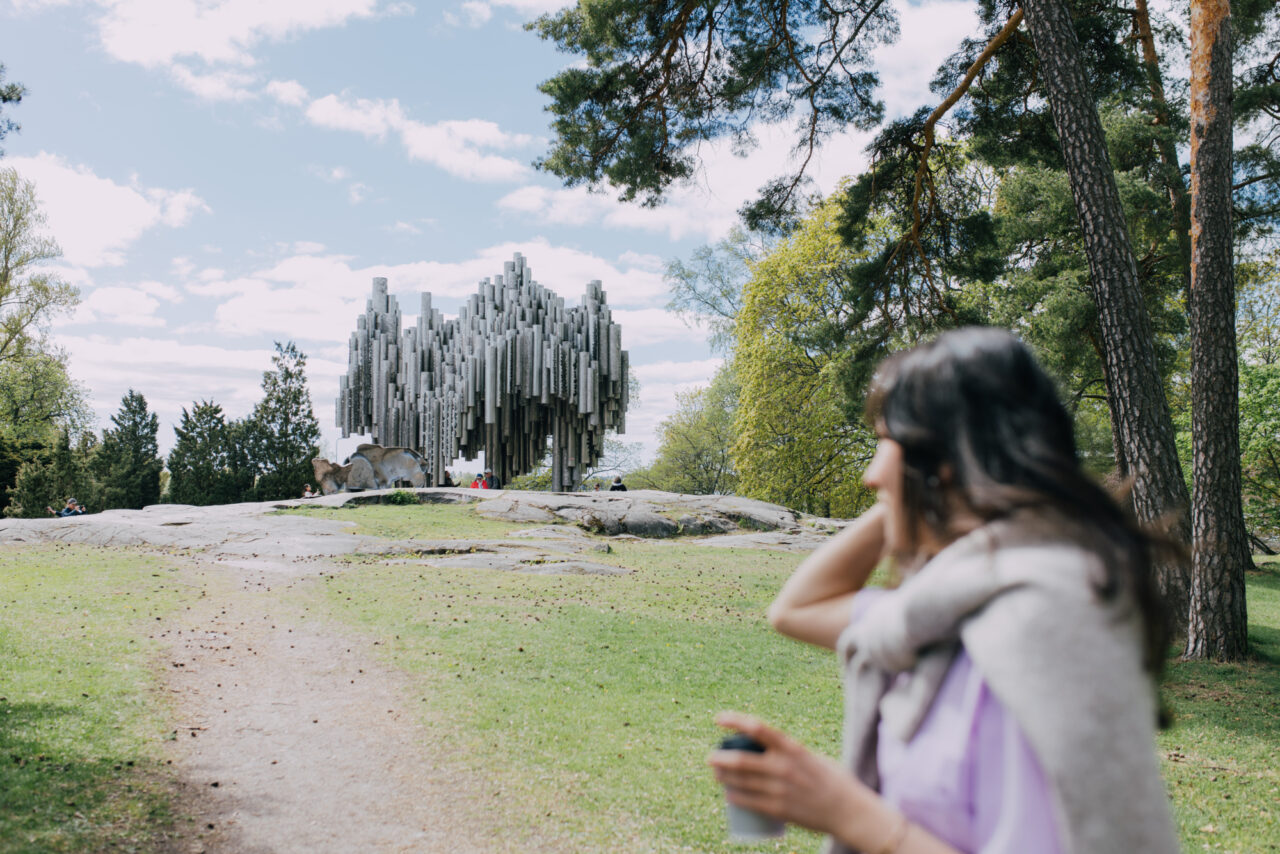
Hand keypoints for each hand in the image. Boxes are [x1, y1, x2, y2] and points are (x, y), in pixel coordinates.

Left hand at [708, 712, 889, 844]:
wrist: (849, 811)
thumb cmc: (832, 780)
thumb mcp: (811, 758)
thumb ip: (790, 753)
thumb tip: (769, 750)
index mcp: (793, 749)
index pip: (758, 729)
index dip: (735, 721)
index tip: (718, 719)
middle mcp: (784, 767)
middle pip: (741, 760)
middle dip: (720, 758)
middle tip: (711, 758)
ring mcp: (780, 790)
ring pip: (741, 783)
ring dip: (724, 778)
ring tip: (716, 775)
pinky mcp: (780, 810)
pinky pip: (750, 803)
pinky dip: (735, 798)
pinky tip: (728, 795)